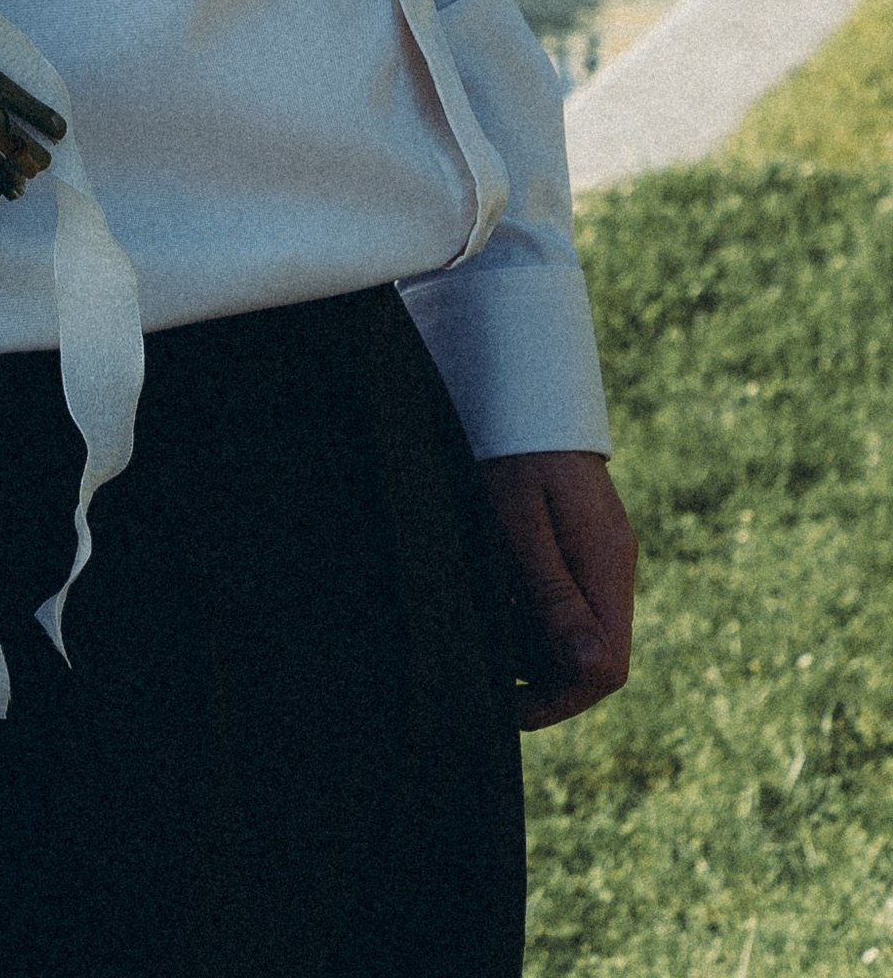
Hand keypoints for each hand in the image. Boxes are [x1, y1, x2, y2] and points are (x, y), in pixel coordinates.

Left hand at [480, 449, 635, 728]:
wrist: (521, 381)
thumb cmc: (512, 445)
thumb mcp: (517, 517)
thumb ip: (552, 591)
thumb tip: (592, 671)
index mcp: (606, 565)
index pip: (608, 668)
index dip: (563, 701)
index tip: (509, 709)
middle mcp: (611, 565)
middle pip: (591, 655)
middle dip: (541, 676)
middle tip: (483, 670)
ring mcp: (598, 552)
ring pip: (573, 629)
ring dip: (529, 641)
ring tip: (479, 620)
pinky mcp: (578, 540)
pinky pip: (561, 596)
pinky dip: (525, 608)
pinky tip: (489, 589)